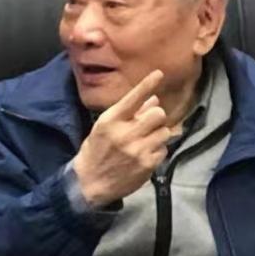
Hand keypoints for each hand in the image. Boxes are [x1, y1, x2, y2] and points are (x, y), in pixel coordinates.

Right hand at [72, 70, 176, 207]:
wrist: (90, 183)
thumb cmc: (97, 150)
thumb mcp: (105, 127)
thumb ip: (129, 113)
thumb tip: (154, 99)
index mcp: (111, 120)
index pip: (133, 98)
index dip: (148, 84)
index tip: (159, 73)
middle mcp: (125, 133)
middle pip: (158, 114)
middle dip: (157, 116)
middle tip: (149, 123)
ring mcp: (138, 150)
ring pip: (164, 131)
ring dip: (159, 133)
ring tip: (147, 140)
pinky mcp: (147, 165)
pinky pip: (164, 149)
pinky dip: (158, 149)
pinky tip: (146, 154)